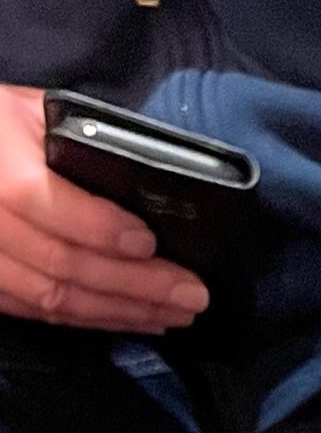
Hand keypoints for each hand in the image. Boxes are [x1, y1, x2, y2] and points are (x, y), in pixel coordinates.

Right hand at [0, 84, 208, 332]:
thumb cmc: (2, 128)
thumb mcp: (35, 112)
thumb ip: (81, 141)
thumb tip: (145, 179)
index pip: (39, 200)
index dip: (98, 227)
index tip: (149, 243)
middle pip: (60, 261)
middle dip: (135, 283)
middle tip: (190, 294)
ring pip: (53, 297)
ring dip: (122, 310)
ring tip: (175, 313)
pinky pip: (38, 312)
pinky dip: (93, 320)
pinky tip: (136, 319)